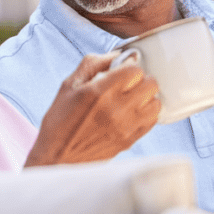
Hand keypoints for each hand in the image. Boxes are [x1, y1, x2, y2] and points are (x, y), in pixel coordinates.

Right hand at [24, 51, 159, 166]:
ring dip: (146, 97)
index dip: (129, 66)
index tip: (122, 69)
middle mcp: (116, 109)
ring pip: (156, 103)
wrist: (58, 159)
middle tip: (128, 84)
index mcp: (98, 92)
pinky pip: (152, 121)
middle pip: (151, 84)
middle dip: (141, 79)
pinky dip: (147, 113)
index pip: (134, 69)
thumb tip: (117, 54)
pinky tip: (133, 113)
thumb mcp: (68, 85)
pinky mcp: (130, 141)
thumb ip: (92, 64)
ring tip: (133, 99)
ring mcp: (126, 127)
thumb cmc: (59, 121)